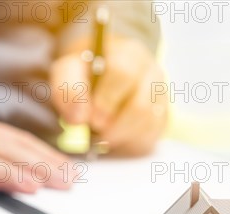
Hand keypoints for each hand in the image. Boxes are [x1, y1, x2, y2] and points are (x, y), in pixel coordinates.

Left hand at [50, 36, 167, 155]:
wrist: (101, 74)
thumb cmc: (84, 73)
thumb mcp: (68, 73)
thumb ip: (69, 91)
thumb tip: (79, 118)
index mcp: (127, 54)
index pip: (122, 74)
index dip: (106, 100)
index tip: (92, 119)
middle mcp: (150, 72)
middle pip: (140, 106)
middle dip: (115, 126)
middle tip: (97, 133)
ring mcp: (160, 95)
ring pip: (147, 124)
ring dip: (121, 136)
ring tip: (102, 135)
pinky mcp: (162, 116)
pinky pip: (151, 136)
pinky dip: (129, 142)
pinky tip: (115, 136)